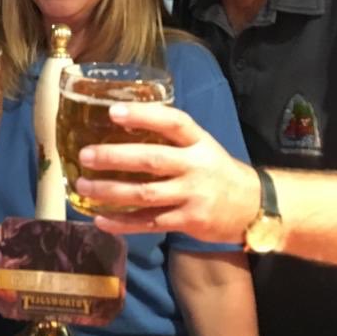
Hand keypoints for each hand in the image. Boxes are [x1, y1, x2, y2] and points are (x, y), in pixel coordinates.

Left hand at [74, 102, 259, 243]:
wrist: (253, 207)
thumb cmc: (214, 170)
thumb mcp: (201, 146)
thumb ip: (169, 138)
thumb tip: (120, 121)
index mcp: (198, 142)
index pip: (173, 122)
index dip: (143, 116)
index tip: (113, 112)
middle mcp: (195, 167)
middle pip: (151, 160)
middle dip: (115, 158)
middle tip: (85, 155)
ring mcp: (192, 196)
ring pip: (145, 195)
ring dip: (109, 192)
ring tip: (83, 187)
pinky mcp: (188, 222)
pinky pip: (149, 223)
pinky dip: (122, 223)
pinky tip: (100, 219)